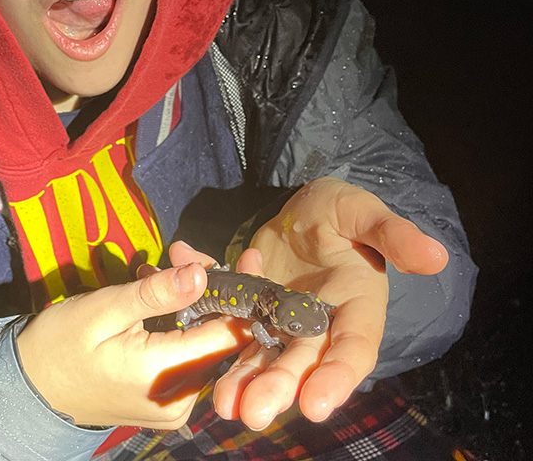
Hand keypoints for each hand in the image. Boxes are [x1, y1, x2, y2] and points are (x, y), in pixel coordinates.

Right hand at [16, 263, 250, 428]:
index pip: (227, 335)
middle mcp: (179, 401)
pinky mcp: (168, 403)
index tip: (247, 257)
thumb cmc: (60, 344)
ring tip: (167, 267)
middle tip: (186, 251)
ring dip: (195, 302)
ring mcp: (175, 406)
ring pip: (206, 344)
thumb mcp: (103, 310)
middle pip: (219, 337)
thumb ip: (155, 294)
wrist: (32, 390)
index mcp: (163, 377)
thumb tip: (202, 273)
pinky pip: (190, 356)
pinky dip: (184, 321)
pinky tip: (162, 295)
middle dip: (211, 288)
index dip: (241, 294)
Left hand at [172, 177, 447, 430]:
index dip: (338, 377)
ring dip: (242, 378)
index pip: (352, 349)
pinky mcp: (249, 305)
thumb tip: (437, 256)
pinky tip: (185, 308)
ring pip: (262, 353)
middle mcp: (318, 323)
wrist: (304, 208)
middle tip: (252, 413)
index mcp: (355, 307)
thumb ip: (393, 235)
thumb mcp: (365, 213)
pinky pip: (226, 314)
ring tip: (221, 404)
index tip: (316, 404)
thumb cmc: (341, 210)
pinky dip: (206, 313)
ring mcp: (279, 318)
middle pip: (301, 361)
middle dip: (278, 387)